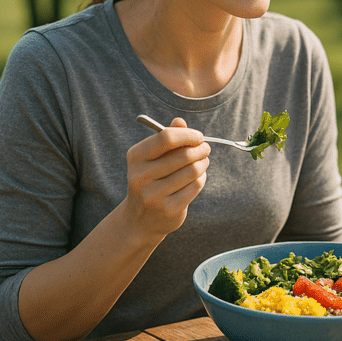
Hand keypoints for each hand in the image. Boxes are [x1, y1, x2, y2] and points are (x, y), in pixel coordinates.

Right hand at [122, 117, 209, 238]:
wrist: (140, 218)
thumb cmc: (151, 179)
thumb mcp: (153, 157)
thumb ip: (167, 138)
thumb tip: (180, 121)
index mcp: (136, 157)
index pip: (166, 138)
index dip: (188, 135)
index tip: (198, 137)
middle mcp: (141, 176)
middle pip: (183, 155)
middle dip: (200, 149)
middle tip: (205, 148)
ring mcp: (153, 195)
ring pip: (192, 171)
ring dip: (203, 163)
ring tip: (203, 162)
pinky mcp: (168, 209)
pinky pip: (195, 186)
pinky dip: (201, 179)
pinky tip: (198, 178)